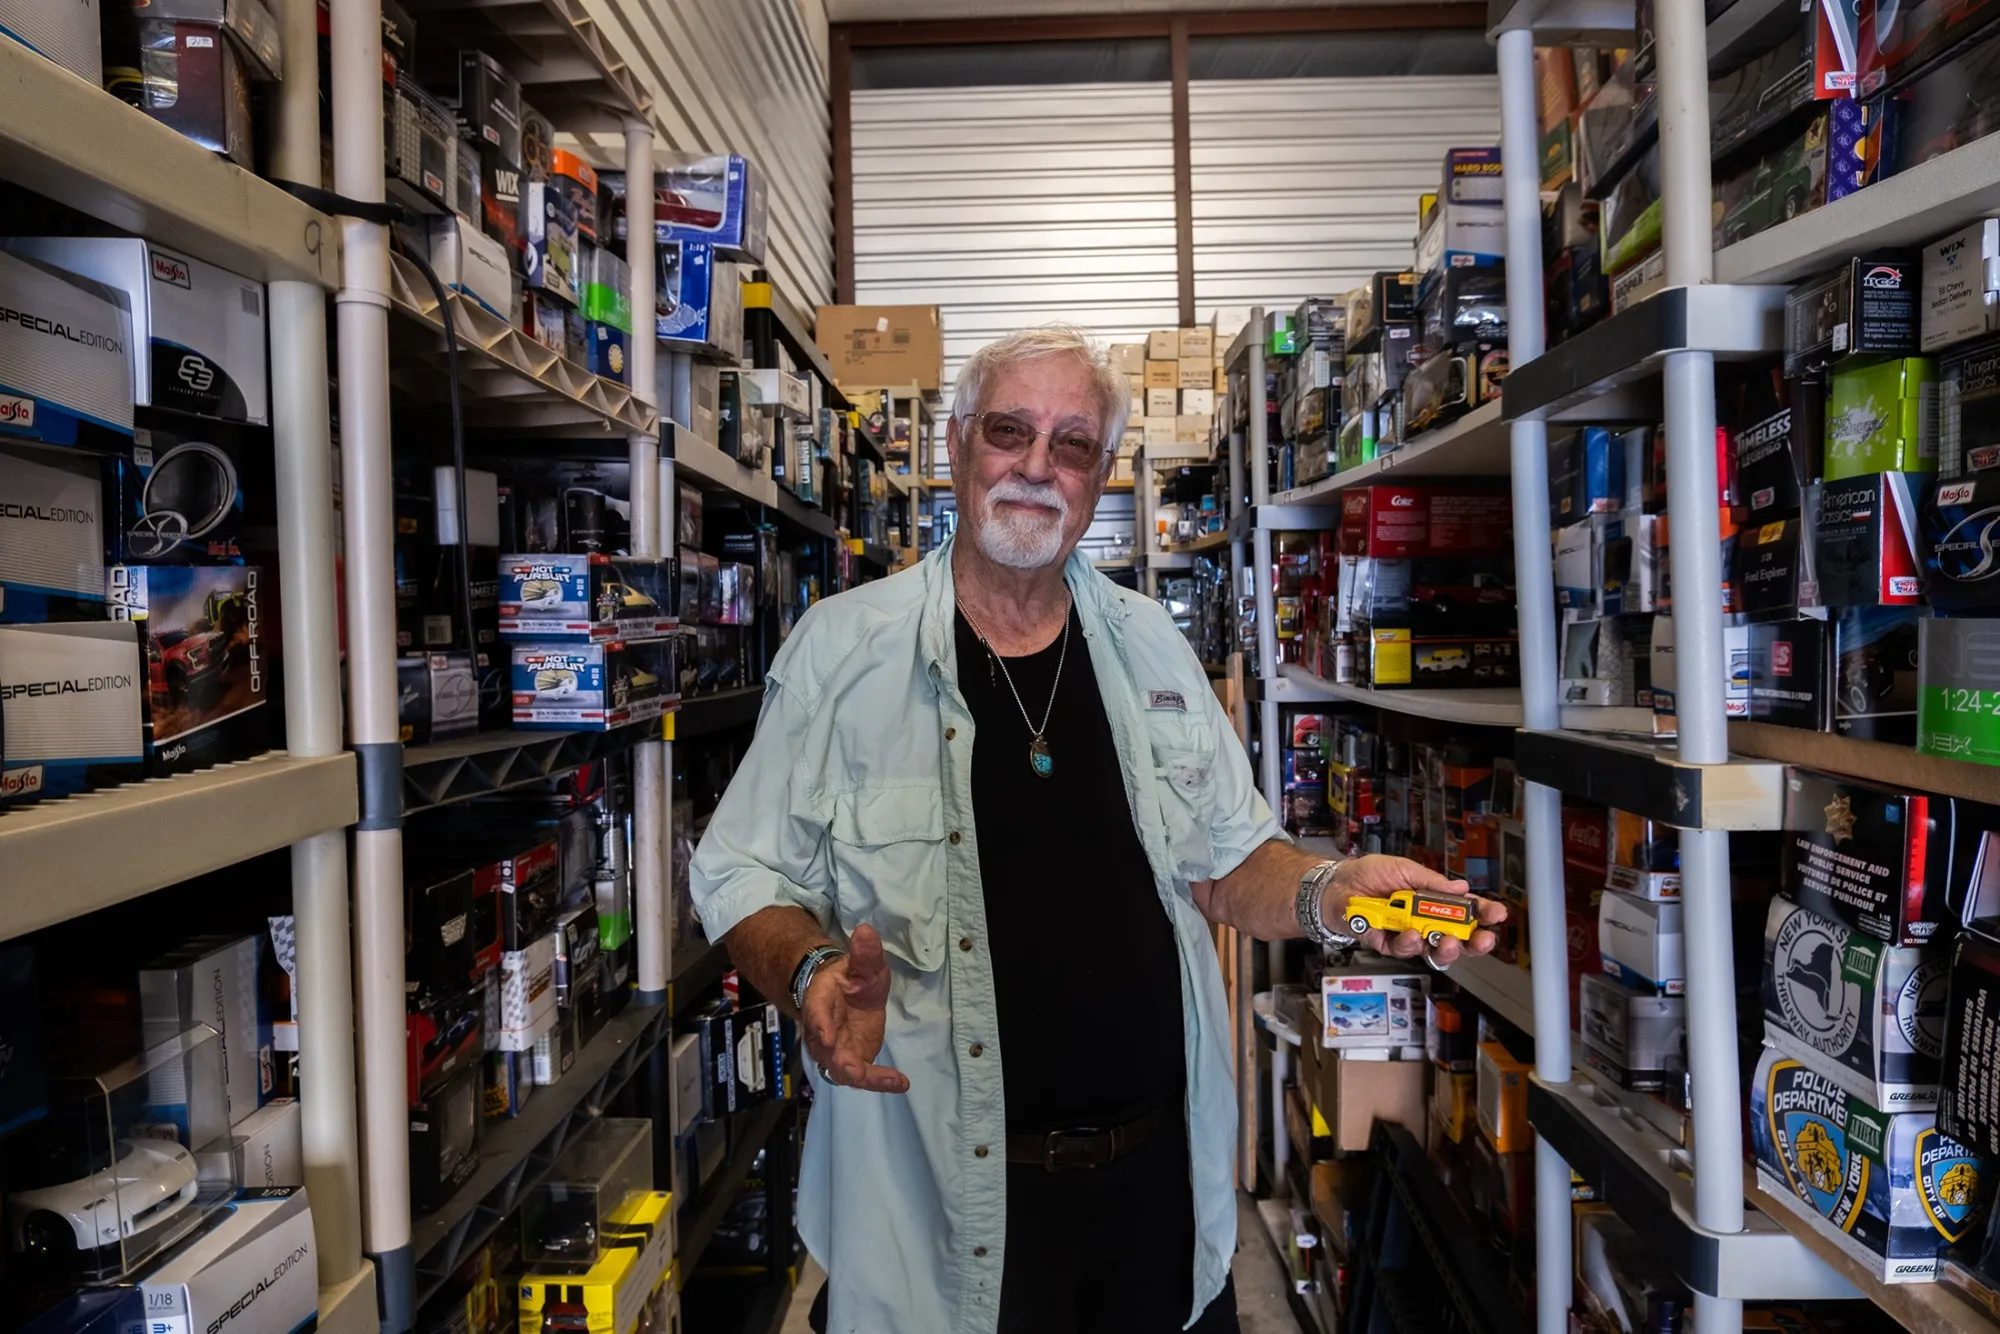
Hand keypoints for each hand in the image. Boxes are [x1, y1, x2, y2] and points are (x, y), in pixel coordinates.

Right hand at [800, 924, 909, 1093]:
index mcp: (820, 1003)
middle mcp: (823, 1032)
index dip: (820, 1025)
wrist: (848, 995)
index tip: (827, 1036)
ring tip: (889, 1081)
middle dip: (841, 1063)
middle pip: (826, 1052)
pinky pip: (864, 1077)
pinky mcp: (853, 1061)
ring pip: (843, 1070)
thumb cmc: (852, 979)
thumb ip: (865, 954)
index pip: (816, 1015)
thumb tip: (866, 931)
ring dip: (862, 1077)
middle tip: (855, 1070)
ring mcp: (836, 1050)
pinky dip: (881, 1082)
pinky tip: (902, 1083)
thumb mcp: (864, 965)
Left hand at [1325, 854, 1507, 966]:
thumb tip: (1461, 888)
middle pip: (1456, 939)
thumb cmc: (1368, 874)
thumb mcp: (1404, 869)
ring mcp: (1405, 935)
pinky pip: (1402, 949)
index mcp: (1431, 903)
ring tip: (1450, 940)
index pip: (1464, 912)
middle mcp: (1422, 922)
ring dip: (1445, 948)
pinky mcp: (1385, 943)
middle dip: (1473, 943)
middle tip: (1482, 940)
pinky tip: (1411, 934)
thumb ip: (1431, 882)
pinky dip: (1409, 943)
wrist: (1335, 883)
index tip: (1497, 914)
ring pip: (1432, 951)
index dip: (1482, 914)